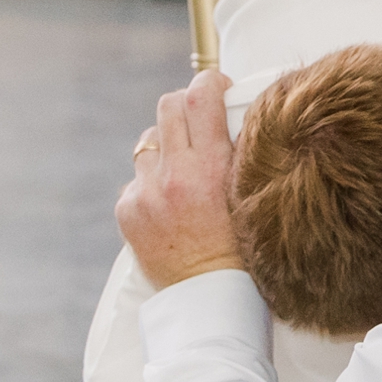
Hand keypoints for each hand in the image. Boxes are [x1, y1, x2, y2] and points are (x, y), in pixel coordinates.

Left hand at [117, 69, 250, 284]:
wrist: (210, 299)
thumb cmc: (244, 251)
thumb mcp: (253, 195)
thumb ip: (243, 155)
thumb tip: (236, 115)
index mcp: (211, 168)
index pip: (200, 95)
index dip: (209, 82)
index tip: (216, 87)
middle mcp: (174, 175)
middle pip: (168, 106)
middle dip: (184, 107)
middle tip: (197, 121)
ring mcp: (146, 192)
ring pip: (148, 141)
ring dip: (166, 148)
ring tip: (182, 173)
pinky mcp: (128, 209)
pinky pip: (137, 179)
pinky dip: (151, 184)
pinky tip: (169, 206)